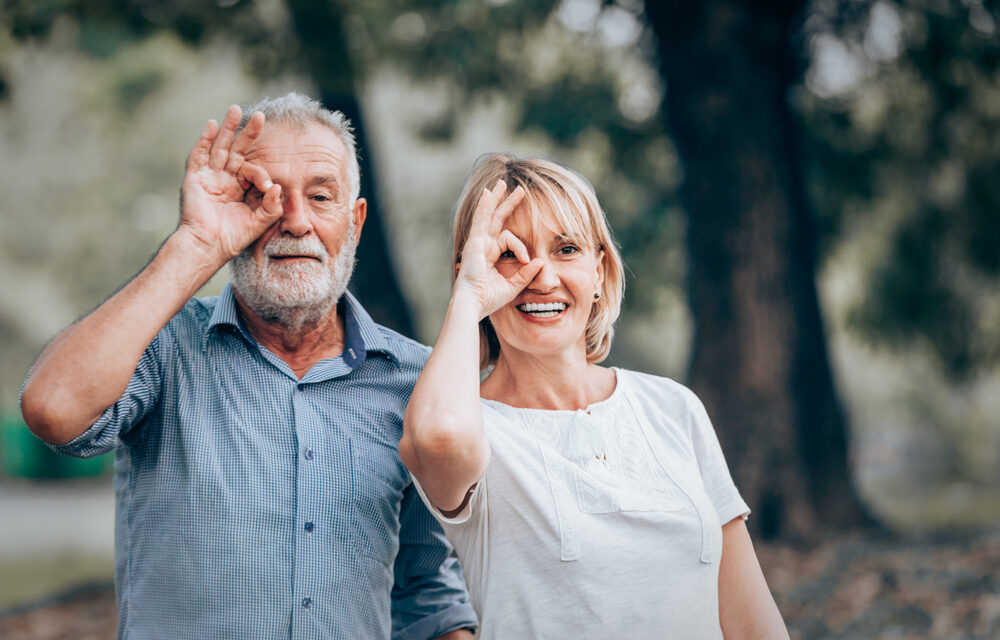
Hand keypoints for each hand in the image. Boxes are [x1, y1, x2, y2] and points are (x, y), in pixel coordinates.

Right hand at [177, 105, 282, 264]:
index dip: (261, 175)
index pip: (252, 170)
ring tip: (236, 109)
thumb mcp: (259, 222)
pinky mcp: (194, 179)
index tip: (267, 189)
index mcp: (239, 189)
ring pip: (219, 147)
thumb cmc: (232, 239)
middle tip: (260, 115)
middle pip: (237, 150)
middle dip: (248, 133)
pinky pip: (199, 155)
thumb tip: (279, 188)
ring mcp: (209, 177)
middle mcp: (224, 180)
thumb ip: (272, 207)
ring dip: (228, 128)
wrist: (208, 248)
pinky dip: (204, 140)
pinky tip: (213, 125)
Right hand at [454, 180, 542, 317]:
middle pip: (497, 219)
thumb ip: (526, 274)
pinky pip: (480, 220)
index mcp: (489, 255)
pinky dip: (484, 206)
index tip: (528, 261)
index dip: (521, 248)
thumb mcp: (513, 286)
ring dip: (496, 198)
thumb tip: (541, 262)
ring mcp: (477, 242)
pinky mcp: (474, 242)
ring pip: (489, 215)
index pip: (508, 239)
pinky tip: (489, 193)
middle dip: (507, 203)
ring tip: (502, 183)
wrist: (473, 304)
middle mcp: (482, 245)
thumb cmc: (488, 299)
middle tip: (518, 190)